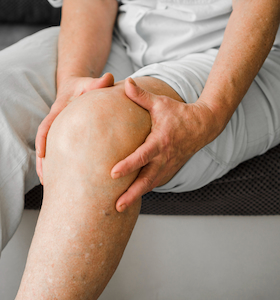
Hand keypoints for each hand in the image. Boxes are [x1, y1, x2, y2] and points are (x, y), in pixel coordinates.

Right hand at [36, 73, 114, 183]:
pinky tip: (64, 180)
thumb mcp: (89, 82)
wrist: (77, 87)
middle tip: (44, 180)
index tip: (42, 154)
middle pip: (44, 144)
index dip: (43, 140)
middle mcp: (56, 123)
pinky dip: (59, 165)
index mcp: (58, 111)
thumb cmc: (84, 86)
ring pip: (50, 151)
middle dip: (42, 162)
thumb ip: (97, 83)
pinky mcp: (64, 137)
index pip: (46, 126)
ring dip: (48, 168)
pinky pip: (60, 152)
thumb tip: (109, 78)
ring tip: (49, 186)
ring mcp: (59, 132)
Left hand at [111, 78, 219, 211]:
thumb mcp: (160, 103)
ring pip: (151, 185)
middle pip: (146, 180)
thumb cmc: (178, 113)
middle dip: (132, 194)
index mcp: (160, 141)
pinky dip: (144, 191)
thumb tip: (125, 81)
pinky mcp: (169, 170)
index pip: (142, 156)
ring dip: (136, 197)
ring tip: (119, 208)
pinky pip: (155, 183)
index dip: (128, 165)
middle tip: (116, 206)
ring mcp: (168, 166)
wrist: (203, 126)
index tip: (112, 174)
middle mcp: (164, 158)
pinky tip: (131, 198)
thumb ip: (141, 95)